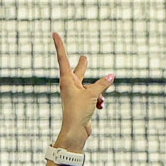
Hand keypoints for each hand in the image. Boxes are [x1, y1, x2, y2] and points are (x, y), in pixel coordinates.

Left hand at [52, 31, 113, 147]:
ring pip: (90, 86)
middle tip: (84, 57)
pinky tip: (100, 106)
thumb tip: (111, 76)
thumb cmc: (78, 111)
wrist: (75, 132)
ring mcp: (76, 95)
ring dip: (98, 91)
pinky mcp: (83, 104)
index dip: (59, 45)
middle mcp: (70, 86)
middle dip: (82, 65)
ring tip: (99, 98)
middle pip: (78, 71)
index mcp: (67, 80)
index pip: (63, 58)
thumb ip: (102, 84)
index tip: (54, 33)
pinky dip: (98, 100)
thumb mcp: (92, 94)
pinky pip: (94, 97)